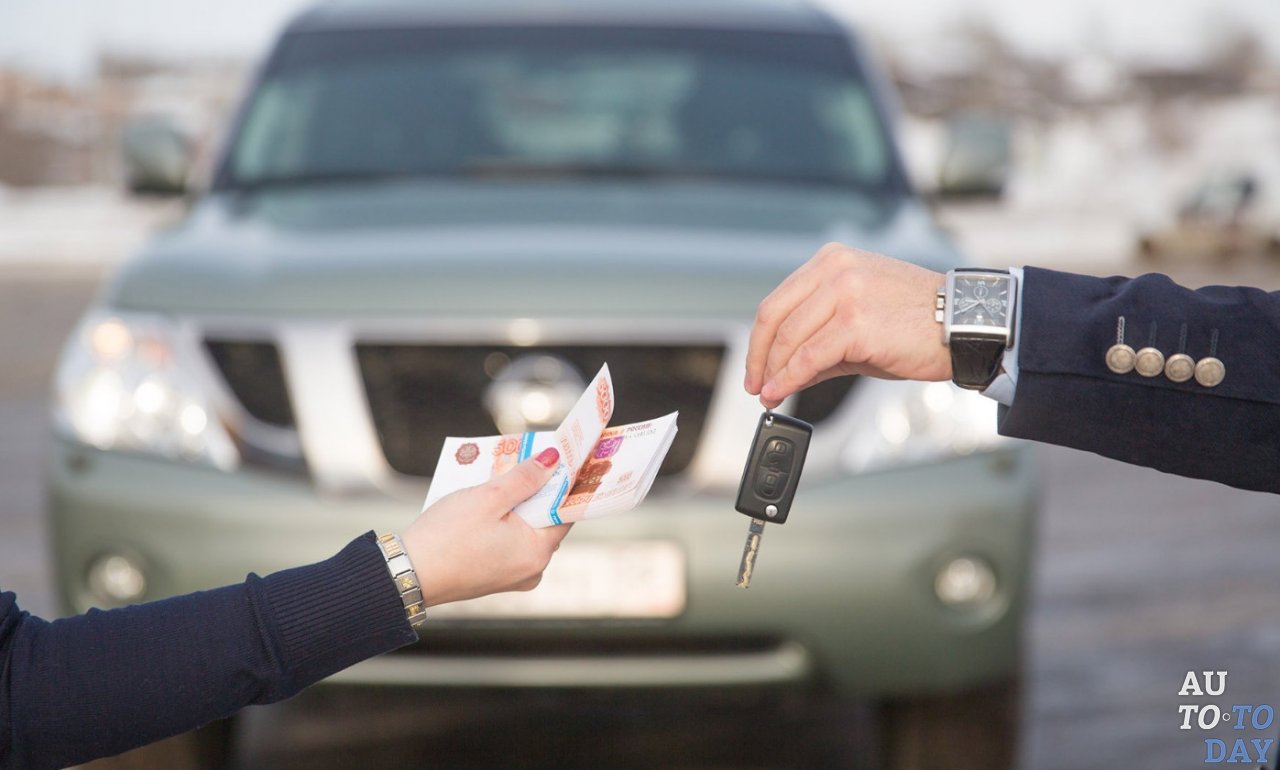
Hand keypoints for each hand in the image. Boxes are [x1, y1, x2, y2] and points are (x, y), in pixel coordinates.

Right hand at [401, 448, 570, 606]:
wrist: (407, 574)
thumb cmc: (446, 537)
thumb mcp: (489, 498)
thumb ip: (525, 478)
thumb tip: (554, 460)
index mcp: (537, 553)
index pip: (564, 512)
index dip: (561, 484)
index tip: (557, 461)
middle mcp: (531, 570)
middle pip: (542, 520)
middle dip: (532, 492)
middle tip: (521, 462)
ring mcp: (512, 577)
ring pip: (522, 531)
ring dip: (512, 506)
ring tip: (496, 480)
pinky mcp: (493, 577)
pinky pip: (506, 543)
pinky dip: (499, 523)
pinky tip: (482, 506)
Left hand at [744, 243, 949, 407]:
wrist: (965, 325)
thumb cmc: (918, 322)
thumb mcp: (858, 321)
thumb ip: (818, 341)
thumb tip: (782, 372)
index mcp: (832, 261)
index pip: (778, 301)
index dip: (760, 339)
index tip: (756, 366)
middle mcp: (836, 270)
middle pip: (775, 318)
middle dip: (760, 358)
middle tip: (756, 385)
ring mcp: (845, 294)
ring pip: (790, 339)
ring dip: (774, 373)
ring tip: (770, 394)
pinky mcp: (856, 324)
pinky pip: (809, 357)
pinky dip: (789, 379)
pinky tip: (781, 392)